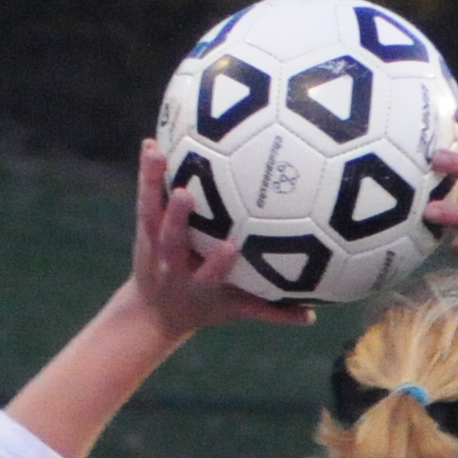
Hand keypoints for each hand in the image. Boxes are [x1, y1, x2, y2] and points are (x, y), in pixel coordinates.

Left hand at [126, 141, 314, 339]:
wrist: (153, 310)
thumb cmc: (205, 306)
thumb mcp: (235, 311)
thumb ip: (272, 312)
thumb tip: (312, 315)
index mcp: (197, 285)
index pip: (208, 276)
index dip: (218, 263)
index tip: (232, 247)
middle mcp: (172, 264)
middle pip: (171, 242)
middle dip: (177, 220)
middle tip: (184, 194)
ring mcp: (154, 244)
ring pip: (151, 213)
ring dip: (152, 182)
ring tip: (156, 151)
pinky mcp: (145, 228)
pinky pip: (146, 196)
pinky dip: (149, 171)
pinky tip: (152, 142)